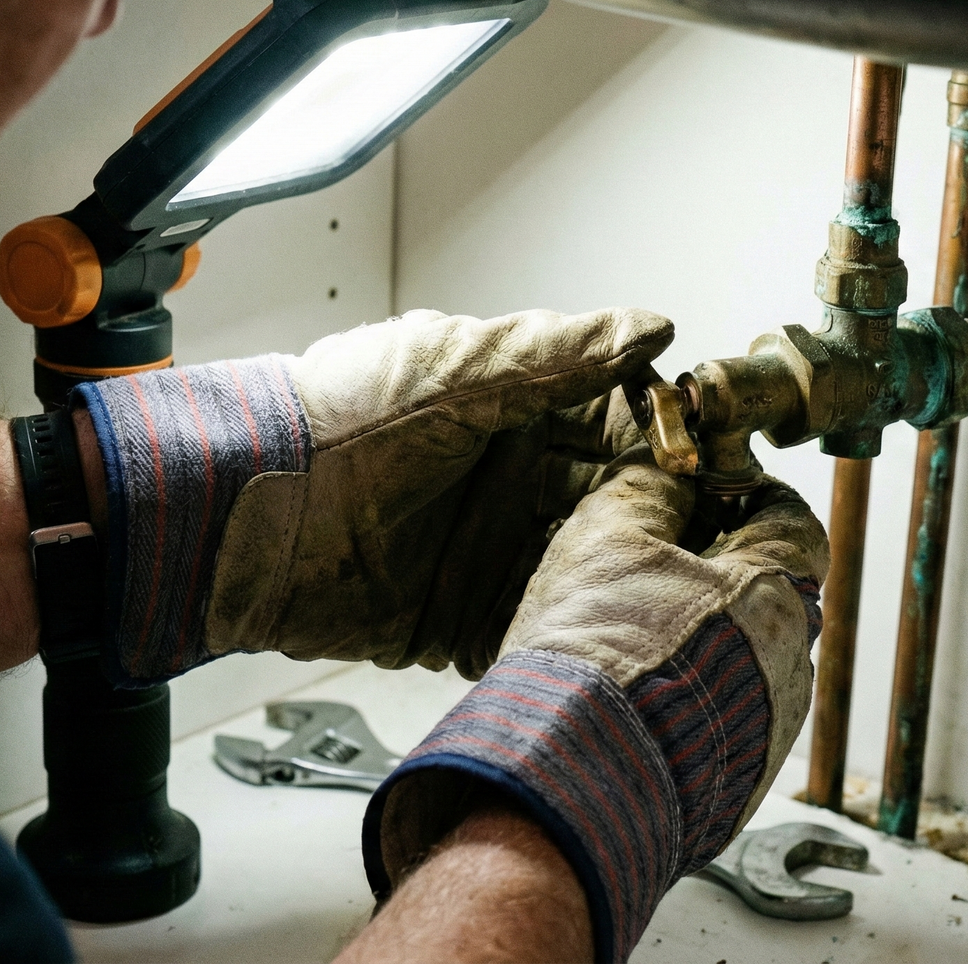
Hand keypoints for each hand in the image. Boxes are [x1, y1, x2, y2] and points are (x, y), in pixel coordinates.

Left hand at [76, 308, 669, 683]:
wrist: (241, 515)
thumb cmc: (336, 420)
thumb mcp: (459, 371)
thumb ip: (557, 354)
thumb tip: (651, 325)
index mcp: (514, 406)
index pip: (620, 416)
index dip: (672, 435)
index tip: (726, 459)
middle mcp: (510, 477)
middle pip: (616, 499)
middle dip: (667, 518)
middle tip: (724, 540)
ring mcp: (489, 548)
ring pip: (586, 564)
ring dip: (626, 580)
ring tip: (681, 599)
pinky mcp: (460, 614)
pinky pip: (532, 625)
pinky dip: (567, 633)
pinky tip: (608, 643)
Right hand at [361, 453, 829, 962]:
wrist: (567, 783)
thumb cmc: (592, 649)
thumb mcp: (608, 534)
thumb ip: (651, 489)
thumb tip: (672, 478)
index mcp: (777, 596)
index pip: (794, 522)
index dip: (748, 495)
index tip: (705, 491)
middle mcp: (792, 665)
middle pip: (770, 592)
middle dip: (718, 569)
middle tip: (653, 560)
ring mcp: (770, 733)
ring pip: (745, 661)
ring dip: (702, 640)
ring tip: (628, 637)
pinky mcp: (740, 785)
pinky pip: (724, 722)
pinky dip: (689, 701)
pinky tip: (632, 699)